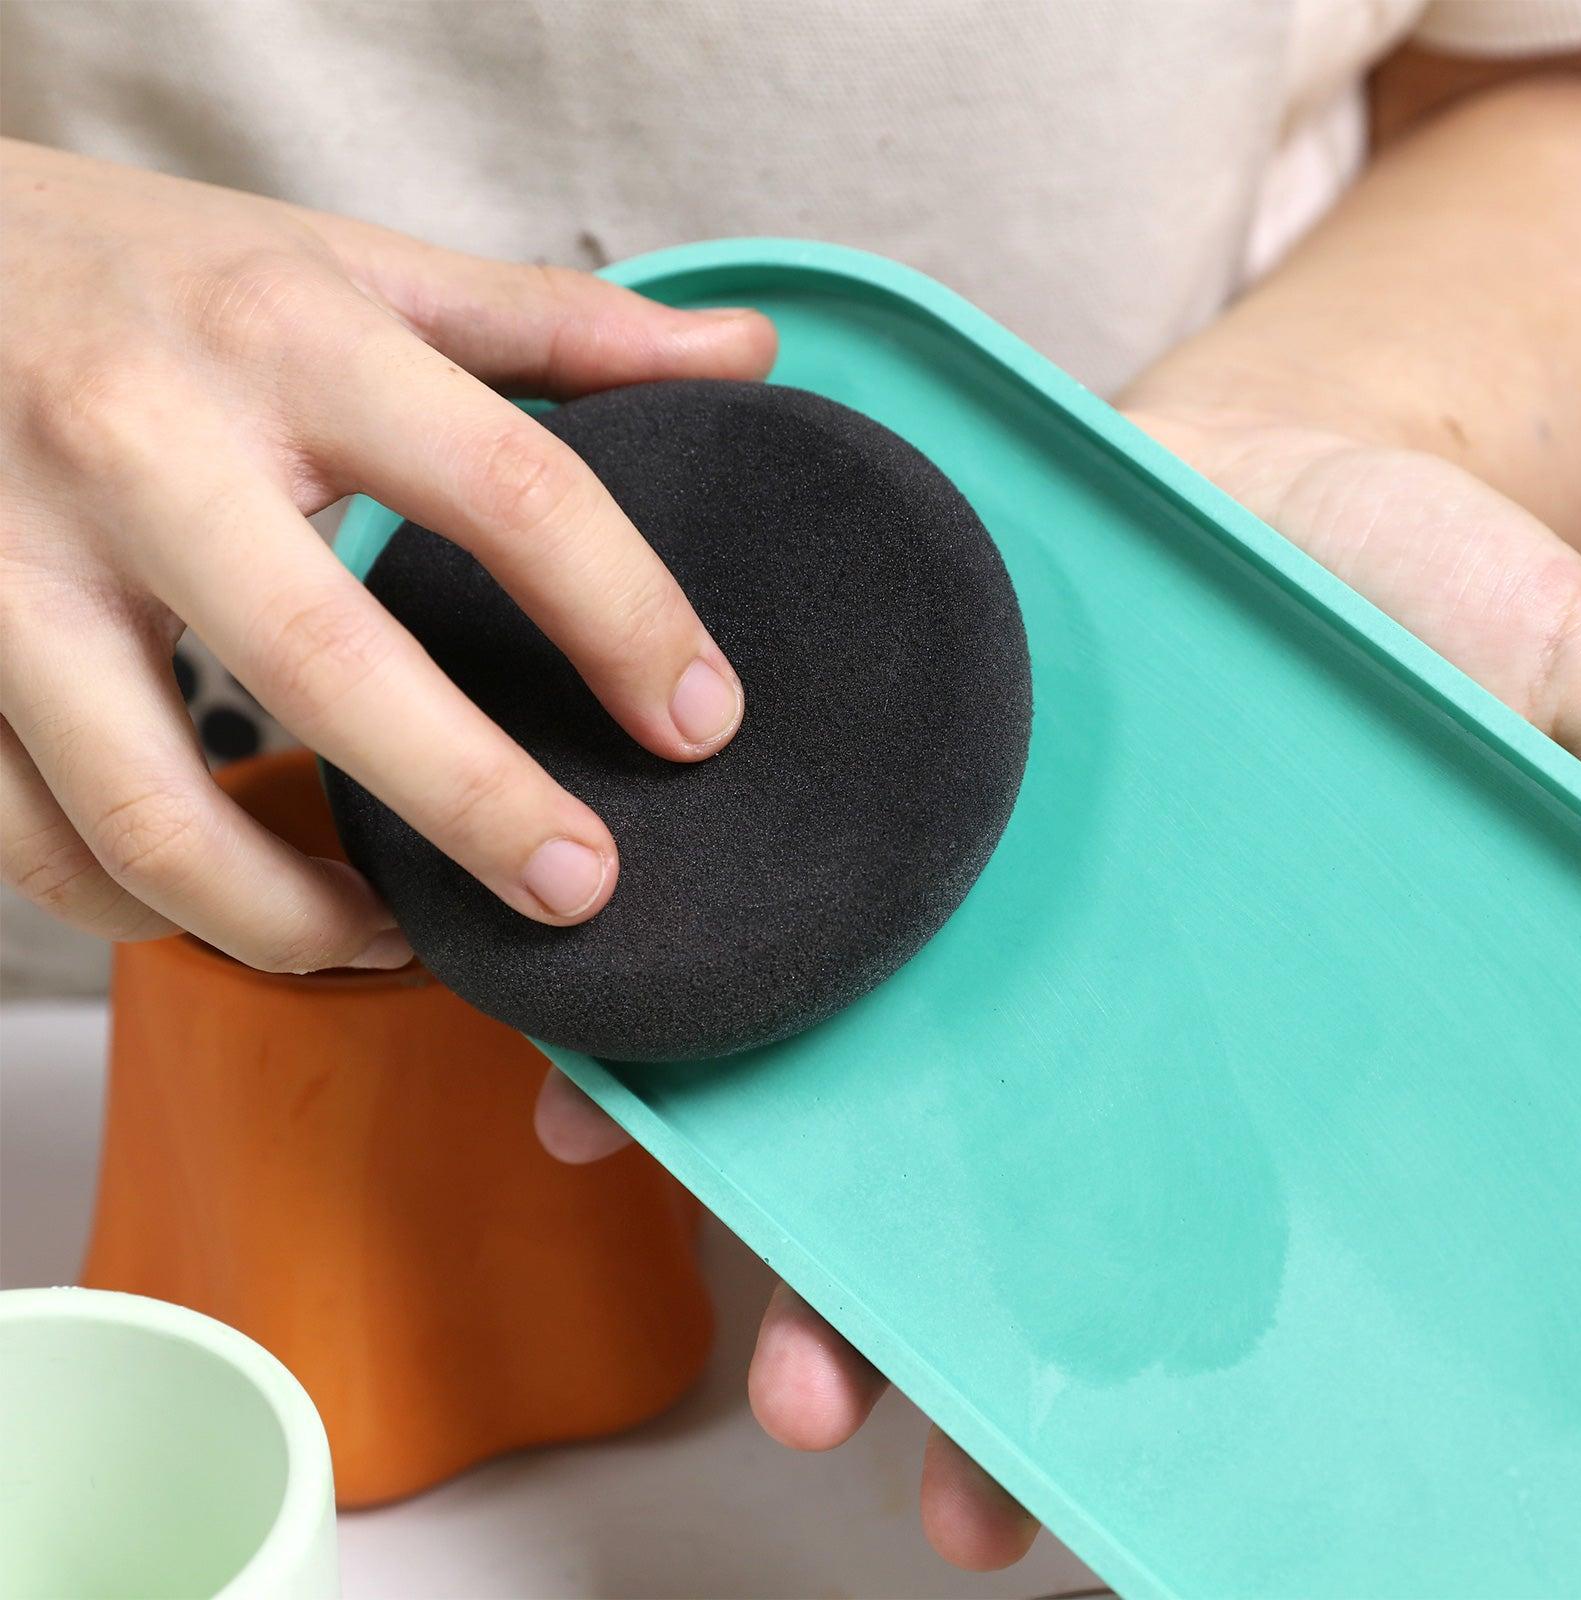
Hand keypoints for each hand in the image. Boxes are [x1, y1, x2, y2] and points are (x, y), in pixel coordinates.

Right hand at [0, 139, 774, 970]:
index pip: (508, 489)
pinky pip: (43, 847)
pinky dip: (158, 917)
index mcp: (286, 338)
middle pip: (332, 670)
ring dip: (302, 918)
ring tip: (412, 937)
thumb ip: (554, 322)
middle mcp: (142, 447)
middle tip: (582, 890)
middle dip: (477, 807)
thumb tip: (742, 353)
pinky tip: (258, 913)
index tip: (700, 724)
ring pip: (156, 814)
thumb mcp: (352, 265)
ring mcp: (11, 566)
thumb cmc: (153, 271)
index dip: (628, 621)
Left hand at [533, 404, 1580, 1571]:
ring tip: (742, 1334)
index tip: (1018, 1511)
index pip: (1120, 1250)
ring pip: (819, 1112)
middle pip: (941, 1213)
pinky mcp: (844, 823)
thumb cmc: (1387, 587)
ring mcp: (931, 920)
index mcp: (1181, 1030)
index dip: (1057, 1388)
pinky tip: (596, 1107)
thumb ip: (1563, 762)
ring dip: (758, 1231)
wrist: (1243, 465)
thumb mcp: (1524, 661)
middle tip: (835, 1420)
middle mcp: (1037, 1004)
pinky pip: (735, 948)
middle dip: (882, 1339)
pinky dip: (658, 1039)